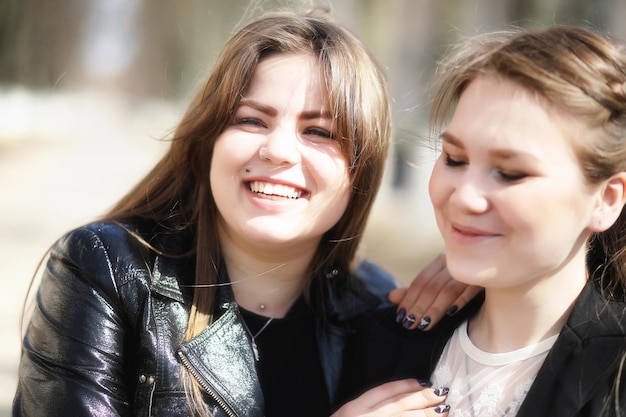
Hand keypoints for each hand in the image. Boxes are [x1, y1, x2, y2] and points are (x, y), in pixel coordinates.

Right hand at [332, 379, 449, 416]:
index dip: (405, 385)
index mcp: (353, 409)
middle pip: (398, 405)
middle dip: (422, 398)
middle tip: (441, 394)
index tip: (423, 382)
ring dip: (426, 415)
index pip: (383, 391)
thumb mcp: (348, 415)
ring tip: (444, 411)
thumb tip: (401, 401)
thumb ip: (368, 408)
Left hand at [389, 252, 480, 329]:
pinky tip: (450, 314)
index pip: (421, 280)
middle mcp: (455, 262)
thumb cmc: (466, 275)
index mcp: (442, 259)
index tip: (400, 316)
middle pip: (432, 286)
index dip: (409, 298)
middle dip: (419, 306)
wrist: (500, 263)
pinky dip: (460, 301)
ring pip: (448, 289)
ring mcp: (471, 269)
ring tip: (424, 324)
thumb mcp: (440, 279)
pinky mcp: (487, 278)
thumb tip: (391, 297)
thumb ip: (417, 290)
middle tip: (409, 324)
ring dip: (435, 308)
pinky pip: (471, 290)